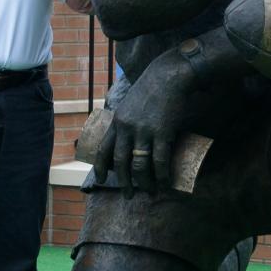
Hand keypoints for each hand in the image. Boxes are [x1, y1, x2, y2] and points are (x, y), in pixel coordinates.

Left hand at [97, 56, 196, 193]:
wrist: (169, 75)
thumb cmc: (151, 87)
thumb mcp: (130, 102)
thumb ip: (127, 119)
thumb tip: (129, 136)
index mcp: (117, 121)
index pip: (103, 149)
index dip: (101, 167)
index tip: (101, 179)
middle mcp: (127, 128)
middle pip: (121, 162)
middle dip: (124, 182)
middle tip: (129, 195)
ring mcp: (144, 131)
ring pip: (140, 164)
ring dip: (144, 182)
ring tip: (150, 191)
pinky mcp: (162, 132)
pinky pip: (160, 160)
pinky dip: (162, 175)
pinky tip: (165, 182)